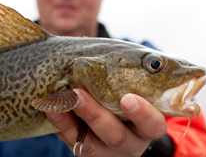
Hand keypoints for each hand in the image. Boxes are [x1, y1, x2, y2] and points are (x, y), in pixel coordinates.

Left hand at [46, 89, 166, 156]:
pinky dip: (61, 126)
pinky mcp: (87, 153)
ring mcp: (106, 152)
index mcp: (146, 129)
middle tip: (79, 94)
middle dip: (96, 115)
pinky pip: (72, 142)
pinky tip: (52, 110)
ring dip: (72, 121)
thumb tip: (138, 56)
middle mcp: (129, 144)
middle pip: (116, 136)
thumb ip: (135, 80)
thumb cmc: (130, 100)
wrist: (117, 126)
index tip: (127, 98)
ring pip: (90, 144)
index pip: (153, 126)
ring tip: (60, 101)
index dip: (143, 115)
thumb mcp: (138, 93)